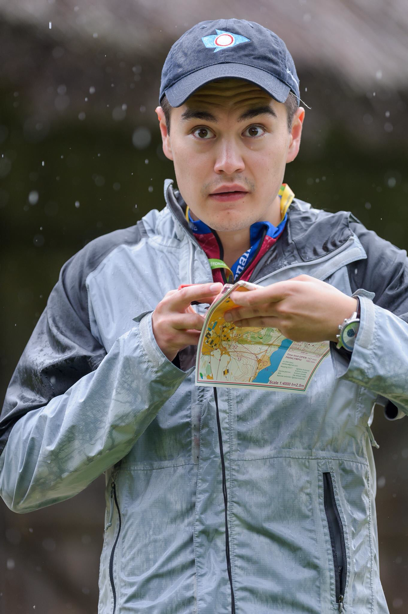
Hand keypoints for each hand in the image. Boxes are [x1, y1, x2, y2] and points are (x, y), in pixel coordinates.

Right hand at [152, 283, 222, 361]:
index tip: (218, 287)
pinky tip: (212, 336)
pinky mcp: (172, 340)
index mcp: (169, 299)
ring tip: (218, 322)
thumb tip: (217, 297)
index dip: (203, 289)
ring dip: (209, 321)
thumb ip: (195, 299)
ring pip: (195, 322)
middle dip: (206, 298)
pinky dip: (205, 337)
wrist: (154, 339)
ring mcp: (168, 326)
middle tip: (222, 302)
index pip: (186, 291)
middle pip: (188, 303)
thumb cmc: (171, 319)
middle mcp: (166, 310)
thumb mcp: (178, 306)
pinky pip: (194, 339)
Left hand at [225, 275, 357, 342]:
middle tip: (224, 314)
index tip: (231, 298)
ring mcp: (286, 323)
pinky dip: (273, 324)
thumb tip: (270, 291)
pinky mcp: (290, 335)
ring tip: (233, 322)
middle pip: (254, 311)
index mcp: (287, 290)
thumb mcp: (305, 281)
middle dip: (237, 312)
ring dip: (245, 322)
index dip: (241, 298)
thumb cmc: (325, 297)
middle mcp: (283, 308)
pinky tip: (274, 322)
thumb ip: (285, 286)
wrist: (342, 319)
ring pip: (261, 322)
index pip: (257, 296)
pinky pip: (277, 327)